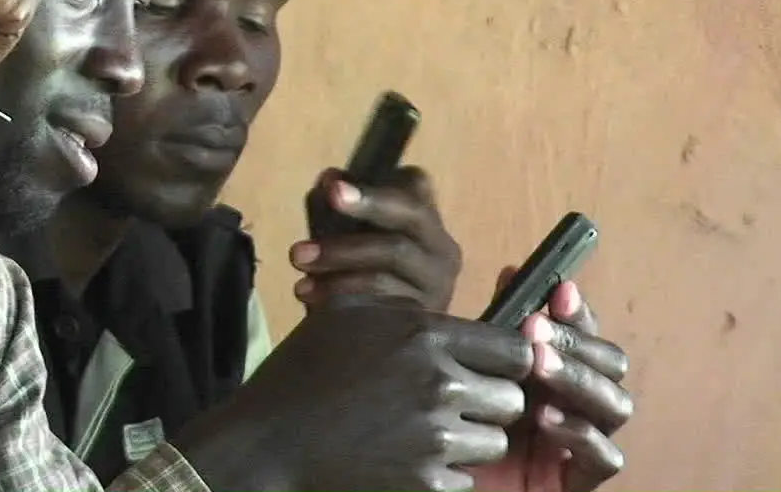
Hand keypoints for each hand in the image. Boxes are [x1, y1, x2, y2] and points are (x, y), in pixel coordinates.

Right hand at [176, 300, 533, 490]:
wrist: (267, 439)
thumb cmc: (303, 370)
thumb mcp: (347, 313)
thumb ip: (402, 306)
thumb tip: (444, 315)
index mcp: (425, 335)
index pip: (513, 349)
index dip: (506, 360)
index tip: (490, 369)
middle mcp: (438, 383)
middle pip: (511, 399)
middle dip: (489, 403)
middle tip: (456, 405)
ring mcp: (433, 436)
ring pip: (493, 442)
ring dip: (468, 440)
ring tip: (428, 433)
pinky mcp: (424, 481)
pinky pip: (464, 478)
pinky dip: (442, 473)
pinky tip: (406, 458)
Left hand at [296, 166, 461, 311]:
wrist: (382, 341)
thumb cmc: (362, 275)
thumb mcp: (347, 237)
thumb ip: (335, 206)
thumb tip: (328, 178)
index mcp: (424, 218)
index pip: (415, 185)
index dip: (374, 187)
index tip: (332, 189)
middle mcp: (441, 248)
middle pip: (408, 219)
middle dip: (356, 220)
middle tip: (301, 246)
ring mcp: (438, 284)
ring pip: (391, 261)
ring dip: (339, 262)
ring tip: (300, 268)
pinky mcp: (427, 318)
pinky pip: (386, 301)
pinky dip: (345, 295)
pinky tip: (313, 300)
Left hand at [474, 270, 632, 491]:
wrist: (438, 474)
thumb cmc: (456, 422)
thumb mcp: (475, 368)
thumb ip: (498, 329)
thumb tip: (513, 271)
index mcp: (557, 373)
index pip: (586, 336)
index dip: (578, 313)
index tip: (559, 290)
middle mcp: (578, 404)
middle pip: (612, 365)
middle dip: (578, 343)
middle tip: (535, 330)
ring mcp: (583, 444)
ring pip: (617, 406)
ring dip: (580, 379)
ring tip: (538, 366)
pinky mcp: (578, 483)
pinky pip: (606, 458)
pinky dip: (581, 434)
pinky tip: (546, 418)